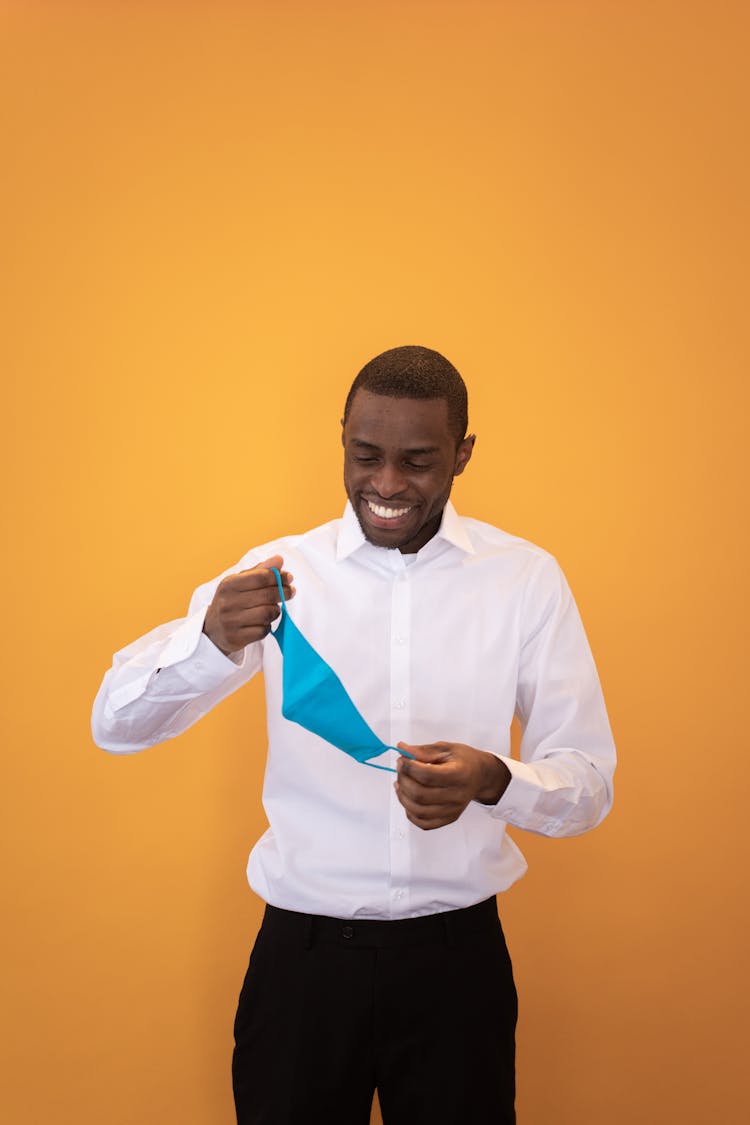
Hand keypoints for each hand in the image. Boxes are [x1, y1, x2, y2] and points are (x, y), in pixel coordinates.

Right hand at [203, 555, 294, 654]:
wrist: (213, 629)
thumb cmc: (231, 601)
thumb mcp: (239, 582)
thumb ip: (260, 570)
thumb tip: (279, 559)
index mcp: (229, 584)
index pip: (260, 577)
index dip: (279, 577)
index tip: (289, 578)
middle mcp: (228, 602)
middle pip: (266, 596)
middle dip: (283, 593)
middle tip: (290, 592)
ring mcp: (231, 621)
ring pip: (267, 614)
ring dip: (275, 611)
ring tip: (273, 609)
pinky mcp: (236, 637)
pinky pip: (263, 631)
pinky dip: (267, 626)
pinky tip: (263, 623)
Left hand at [394, 741, 510, 830]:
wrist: (480, 776)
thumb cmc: (464, 761)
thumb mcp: (446, 748)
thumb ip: (423, 751)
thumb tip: (402, 749)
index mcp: (459, 774)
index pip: (427, 775)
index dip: (409, 768)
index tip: (402, 760)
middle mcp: (458, 795)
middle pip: (420, 794)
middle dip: (403, 780)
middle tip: (400, 769)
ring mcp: (453, 810)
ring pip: (419, 811)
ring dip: (403, 797)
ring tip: (400, 783)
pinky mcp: (449, 818)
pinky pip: (424, 823)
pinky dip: (410, 812)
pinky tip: (408, 799)